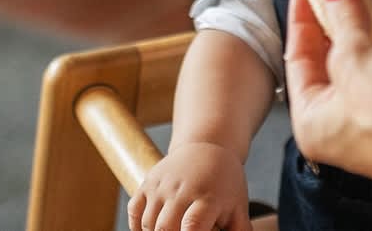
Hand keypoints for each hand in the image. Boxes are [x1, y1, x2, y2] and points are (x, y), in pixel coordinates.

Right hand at [127, 142, 249, 230]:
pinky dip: (137, 227)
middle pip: (165, 227)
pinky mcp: (148, 182)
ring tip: (174, 230)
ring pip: (149, 223)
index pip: (193, 224)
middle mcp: (183, 189)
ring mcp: (162, 185)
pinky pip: (134, 211)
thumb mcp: (237, 207)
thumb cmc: (225, 185)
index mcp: (209, 197)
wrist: (208, 148)